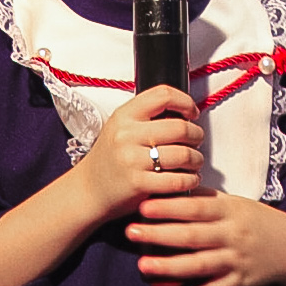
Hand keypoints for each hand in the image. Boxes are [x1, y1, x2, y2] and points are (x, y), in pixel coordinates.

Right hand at [73, 86, 203, 220]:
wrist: (88, 190)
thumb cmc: (109, 160)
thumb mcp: (120, 128)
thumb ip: (146, 117)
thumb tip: (182, 111)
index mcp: (124, 116)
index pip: (163, 95)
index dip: (185, 102)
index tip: (191, 113)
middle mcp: (126, 135)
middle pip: (180, 126)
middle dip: (196, 135)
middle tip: (196, 141)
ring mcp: (131, 160)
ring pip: (184, 154)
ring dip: (196, 159)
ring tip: (194, 162)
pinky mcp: (138, 183)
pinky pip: (177, 180)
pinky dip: (189, 180)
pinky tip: (188, 178)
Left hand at [126, 187, 285, 285]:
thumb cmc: (256, 221)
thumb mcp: (236, 203)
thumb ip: (207, 197)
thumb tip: (174, 185)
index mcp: (230, 210)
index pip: (196, 207)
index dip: (170, 207)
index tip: (143, 207)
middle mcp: (233, 235)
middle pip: (193, 235)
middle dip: (160, 234)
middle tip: (130, 232)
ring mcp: (237, 260)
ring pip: (201, 265)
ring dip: (171, 267)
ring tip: (143, 267)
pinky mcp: (240, 283)